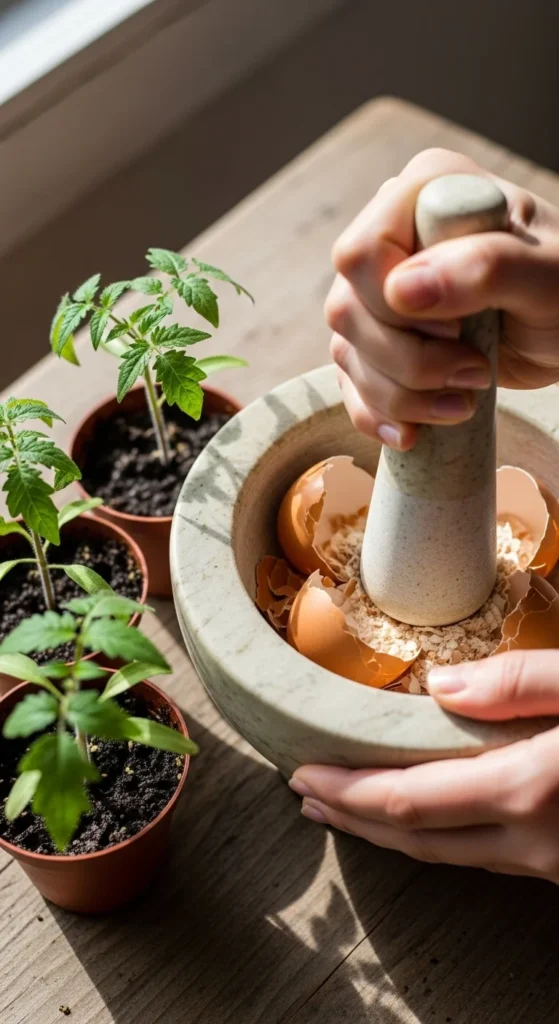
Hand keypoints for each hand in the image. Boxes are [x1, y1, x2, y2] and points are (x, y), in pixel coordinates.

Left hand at [289, 650, 558, 881]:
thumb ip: (518, 682)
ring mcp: (552, 864)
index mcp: (528, 788)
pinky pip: (487, 857)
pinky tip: (426, 821)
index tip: (304, 774)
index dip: (348, 792)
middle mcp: (533, 841)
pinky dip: (439, 838)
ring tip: (347, 810)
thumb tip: (441, 685)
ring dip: (392, 834)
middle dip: (353, 817)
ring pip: (452, 856)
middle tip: (307, 795)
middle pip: (418, 839)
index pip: (409, 799)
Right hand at [326, 148, 558, 449]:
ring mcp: (378, 291)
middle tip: (473, 372)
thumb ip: (484, 269)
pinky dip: (377, 415)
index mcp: (423, 192)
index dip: (396, 307)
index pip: (362, 254)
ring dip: (399, 396)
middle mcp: (390, 236)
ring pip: (346, 352)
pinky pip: (350, 383)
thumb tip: (401, 291)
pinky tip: (414, 433)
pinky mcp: (378, 339)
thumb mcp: (547, 276)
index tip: (458, 329)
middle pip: (346, 310)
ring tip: (461, 403)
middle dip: (407, 361)